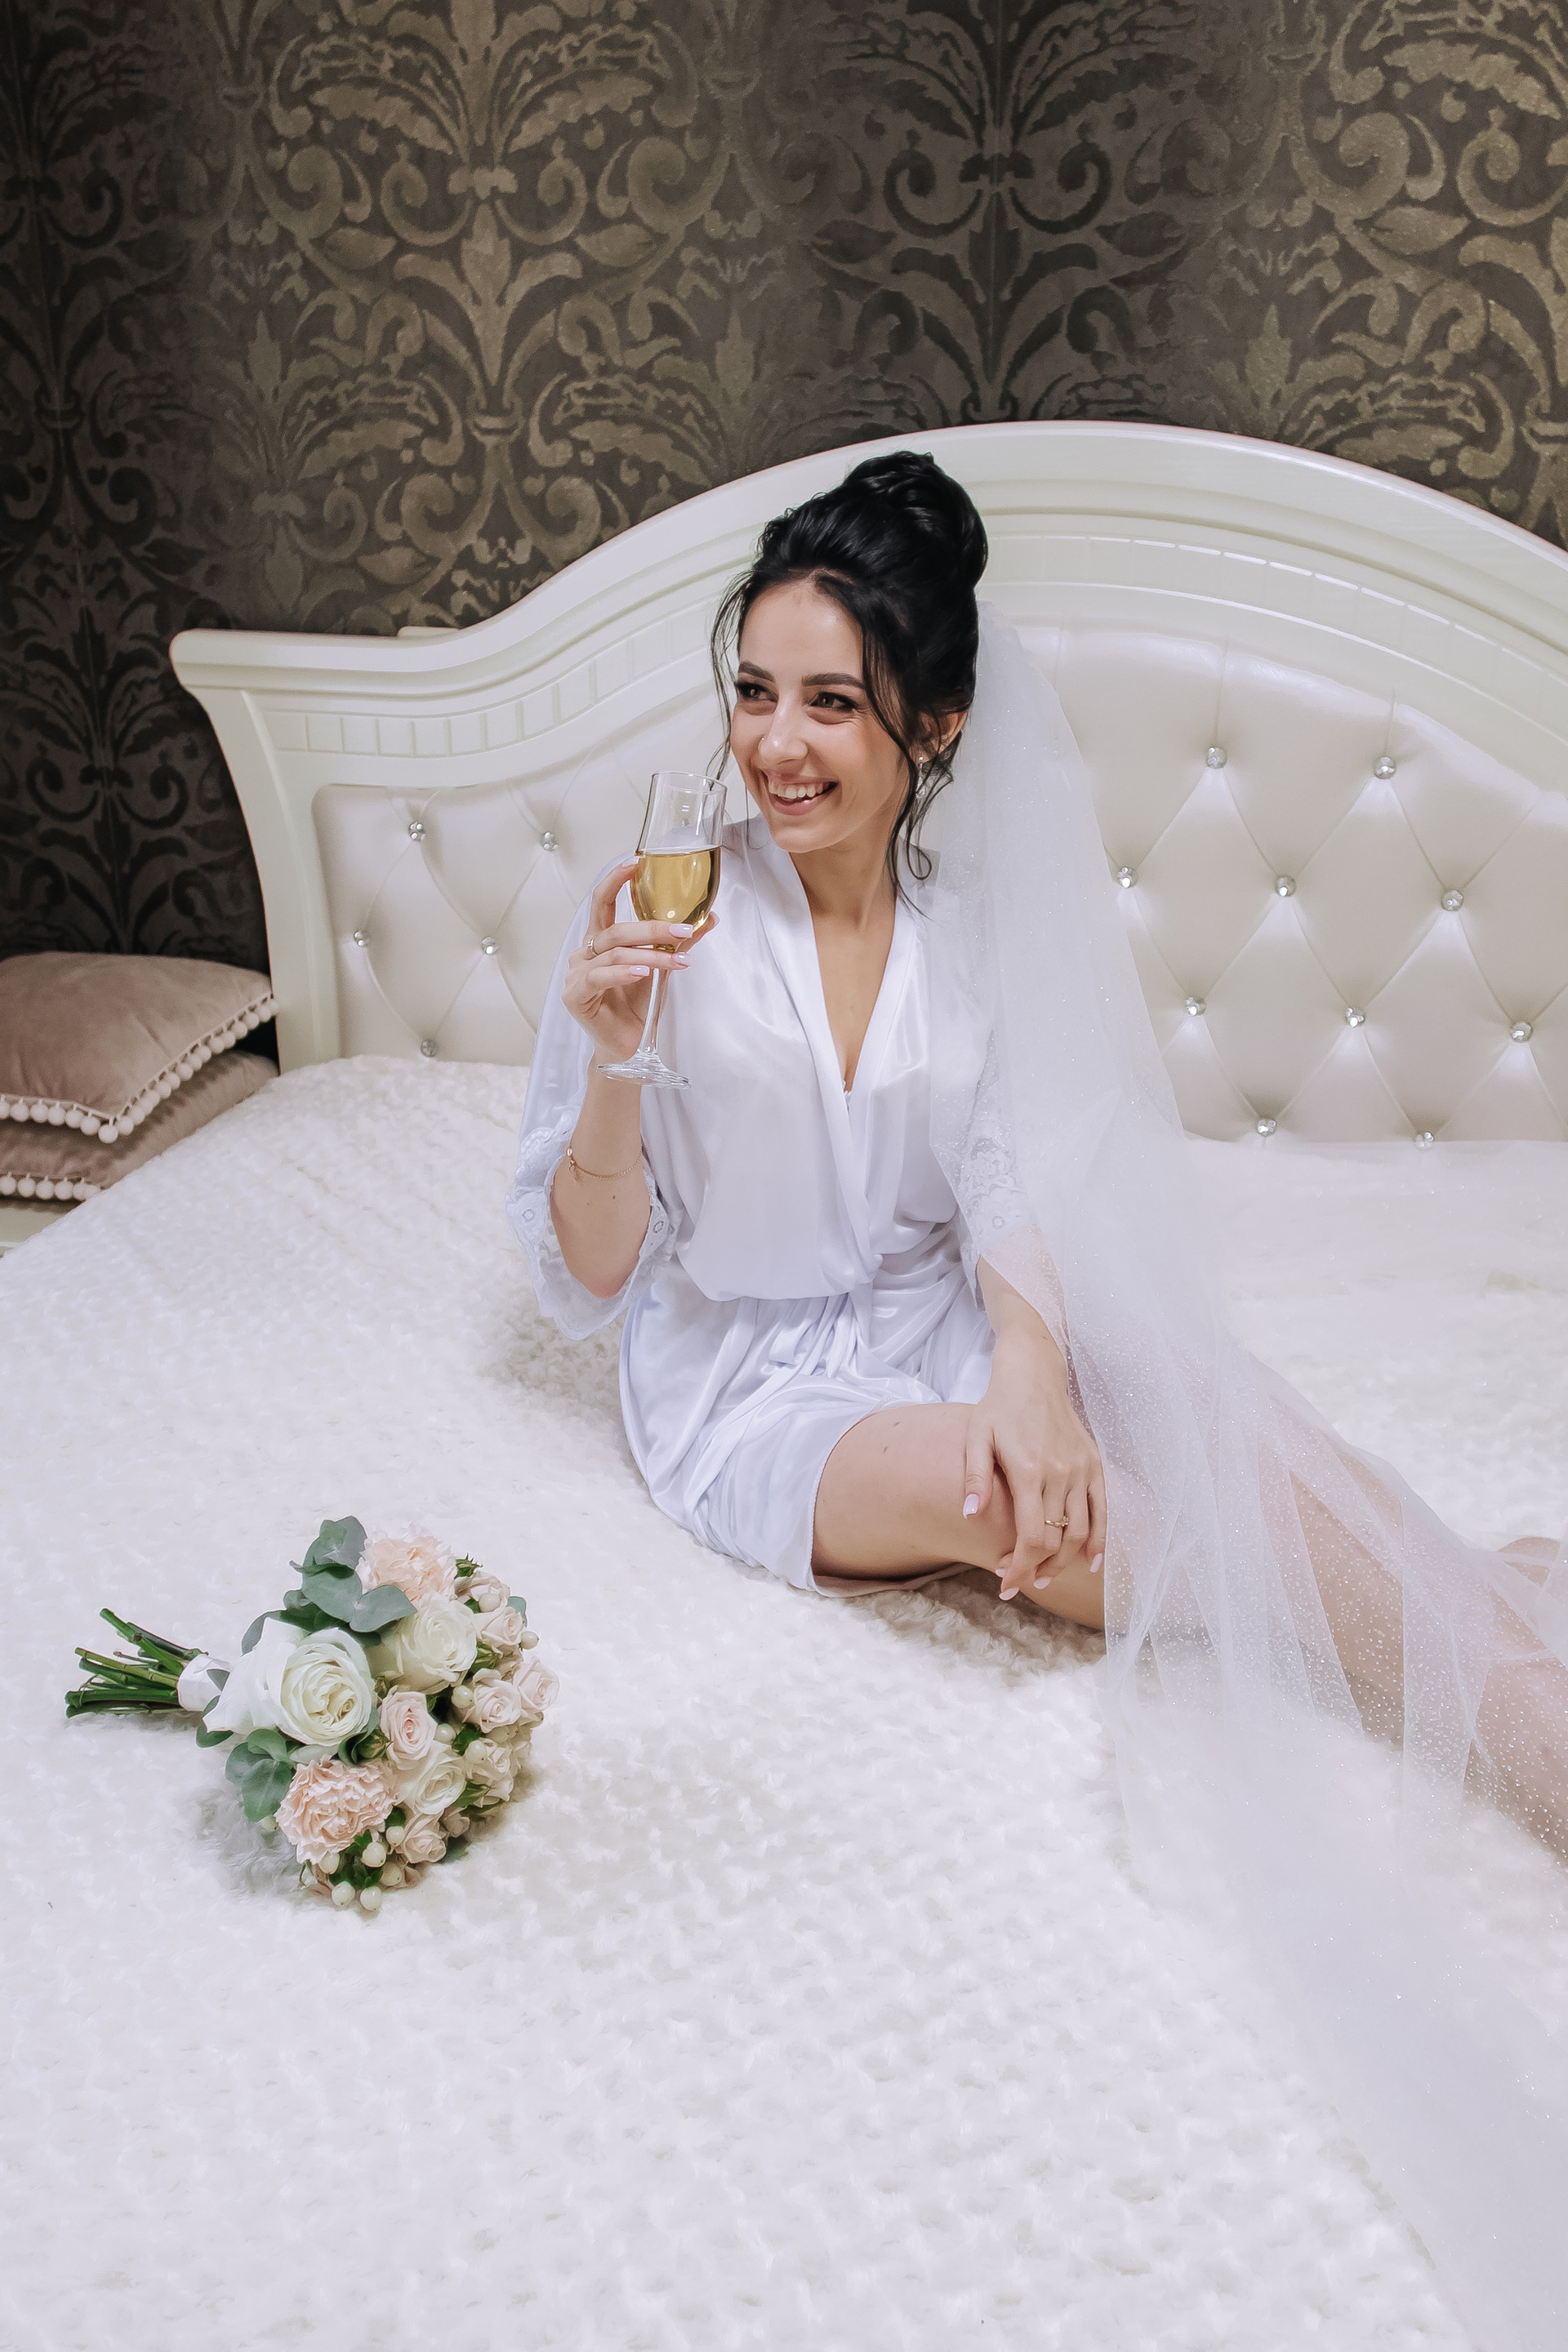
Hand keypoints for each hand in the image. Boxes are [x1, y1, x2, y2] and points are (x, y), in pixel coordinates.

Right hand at [561, 860, 716, 1065]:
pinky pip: (599, 977)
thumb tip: (709, 918)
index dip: (615, 881)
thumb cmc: (637, 1006)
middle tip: (683, 929)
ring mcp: (575, 974)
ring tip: (678, 960)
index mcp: (599, 942)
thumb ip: (677, 942)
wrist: (629, 1047)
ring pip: (614, 954)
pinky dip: (622, 973)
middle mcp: (583, 953)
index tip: (635, 863)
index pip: (602, 903)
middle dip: (652, 928)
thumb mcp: (661, 968)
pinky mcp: (574, 996)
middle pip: (615, 929)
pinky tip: (643, 973)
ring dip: (650, 955)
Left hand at [962, 1333, 1105, 1597]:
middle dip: (1037, 1569)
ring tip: (1044, 1576)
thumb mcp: (976, 1436)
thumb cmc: (999, 1407)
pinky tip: (1091, 1561)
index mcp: (1029, 1470)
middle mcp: (1061, 1473)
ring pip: (1081, 1532)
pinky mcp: (1095, 1465)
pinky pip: (1103, 1510)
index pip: (1031, 1536)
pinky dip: (1100, 1540)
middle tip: (1017, 1581)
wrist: (1034, 1376)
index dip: (1020, 1567)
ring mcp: (1082, 1470)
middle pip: (1056, 1540)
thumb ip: (975, 1477)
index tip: (1006, 1584)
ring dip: (1064, 1562)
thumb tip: (970, 1516)